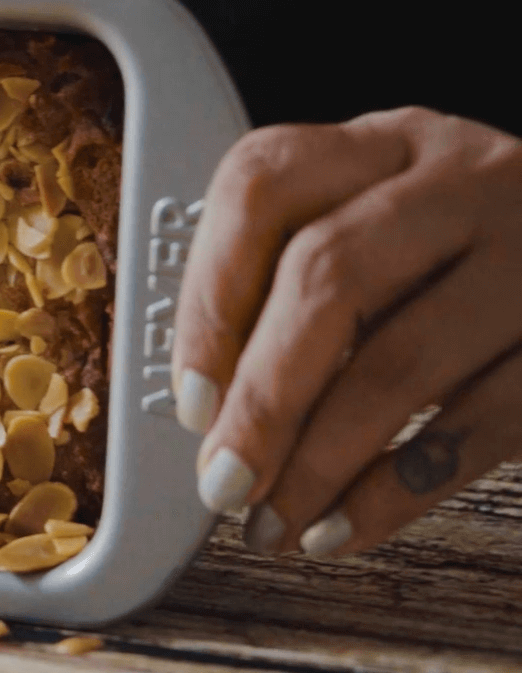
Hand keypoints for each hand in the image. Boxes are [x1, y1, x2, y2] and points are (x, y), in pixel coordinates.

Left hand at [173, 106, 521, 556]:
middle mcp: (464, 180)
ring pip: (402, 360)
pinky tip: (345, 528)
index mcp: (385, 144)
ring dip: (319, 461)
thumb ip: (295, 292)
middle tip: (223, 480)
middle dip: (261, 398)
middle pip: (328, 277)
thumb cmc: (466, 264)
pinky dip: (397, 491)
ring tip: (272, 524)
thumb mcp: (384, 233)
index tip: (189, 397)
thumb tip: (209, 412)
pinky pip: (482, 424)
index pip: (262, 185)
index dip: (210, 297)